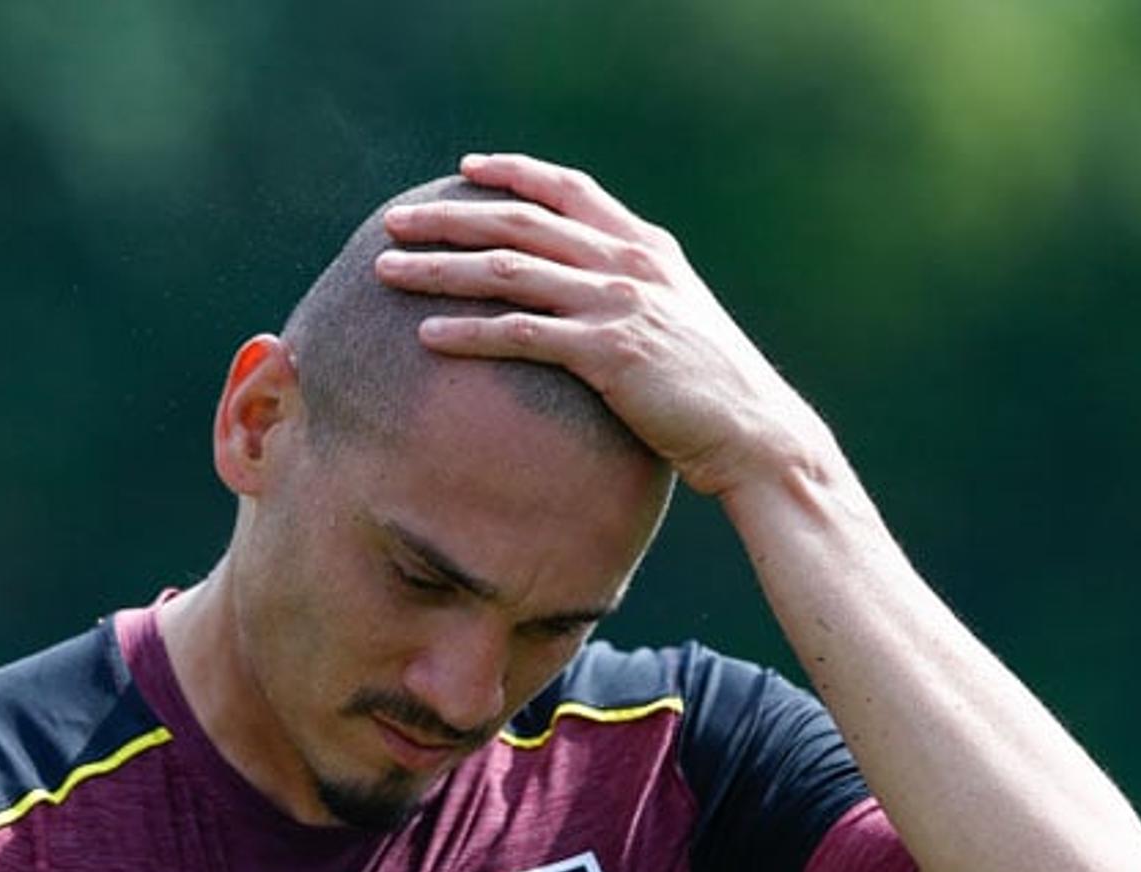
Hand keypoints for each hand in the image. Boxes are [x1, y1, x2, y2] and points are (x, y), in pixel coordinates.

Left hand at [375, 152, 827, 496]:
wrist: (753, 432)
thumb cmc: (711, 388)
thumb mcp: (677, 318)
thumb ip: (634, 290)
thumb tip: (589, 291)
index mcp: (646, 247)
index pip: (569, 190)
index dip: (514, 173)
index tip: (467, 168)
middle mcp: (629, 263)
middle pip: (520, 223)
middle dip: (449, 218)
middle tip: (395, 221)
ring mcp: (618, 304)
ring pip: (508, 271)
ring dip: (440, 269)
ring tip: (386, 271)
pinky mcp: (608, 353)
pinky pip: (521, 334)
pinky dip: (469, 332)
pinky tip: (427, 336)